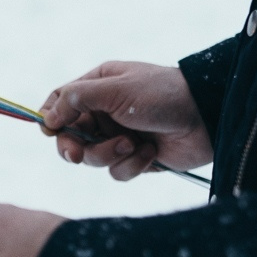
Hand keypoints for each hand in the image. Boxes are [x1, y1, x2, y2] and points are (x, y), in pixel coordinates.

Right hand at [38, 61, 211, 180]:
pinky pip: (117, 171)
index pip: (61, 100)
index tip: (50, 130)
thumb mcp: (116, 88)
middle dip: (73, 147)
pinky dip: (131, 165)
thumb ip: (77, 99)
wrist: (208, 118)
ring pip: (93, 158)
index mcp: (99, 86)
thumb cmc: (163, 94)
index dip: (51, 117)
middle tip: (76, 154)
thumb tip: (47, 117)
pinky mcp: (136, 158)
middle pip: (70, 136)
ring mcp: (120, 135)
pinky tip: (150, 152)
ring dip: (110, 154)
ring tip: (133, 144)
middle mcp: (106, 111)